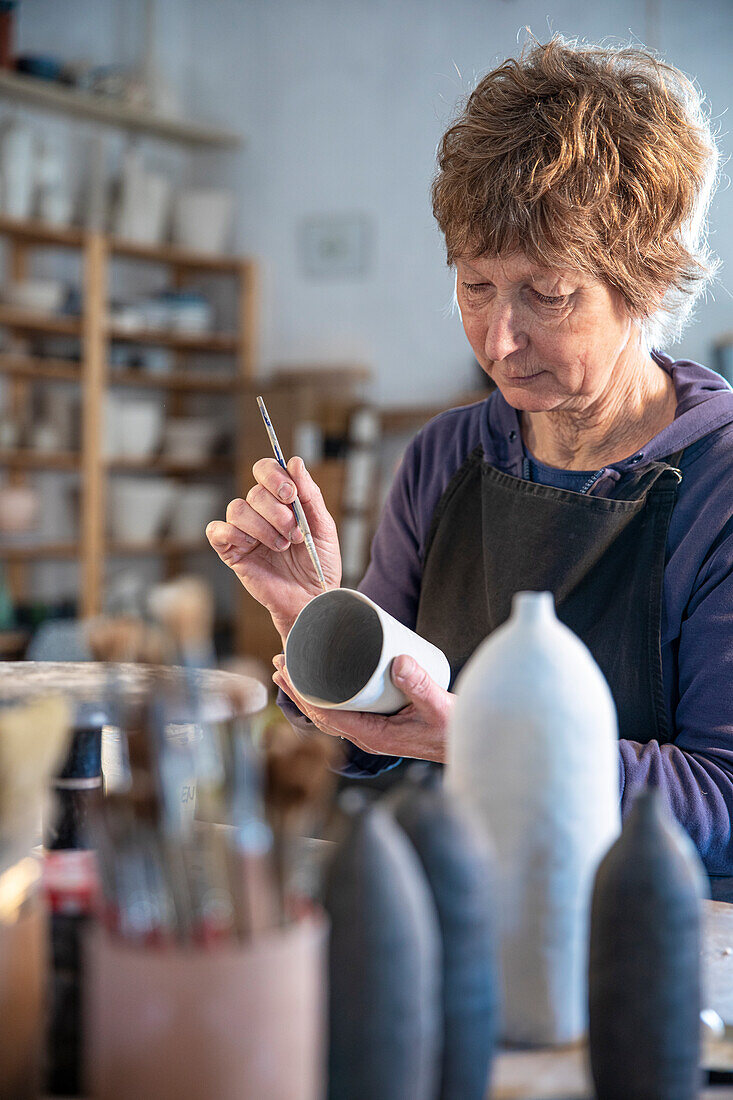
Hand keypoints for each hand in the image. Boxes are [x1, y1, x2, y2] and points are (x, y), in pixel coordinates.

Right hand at [206, 456, 340, 640]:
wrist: (312, 599)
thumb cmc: (319, 564)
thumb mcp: (323, 527)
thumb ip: (310, 495)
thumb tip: (295, 462)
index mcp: (281, 501)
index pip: (266, 470)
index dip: (274, 476)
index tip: (291, 495)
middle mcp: (260, 512)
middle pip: (254, 492)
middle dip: (277, 512)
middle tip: (294, 534)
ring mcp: (244, 531)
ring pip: (237, 509)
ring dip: (262, 527)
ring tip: (281, 547)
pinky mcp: (231, 551)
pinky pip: (216, 531)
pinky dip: (232, 534)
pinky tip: (251, 547)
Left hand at [273, 652, 453, 762]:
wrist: (464, 744)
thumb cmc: (451, 730)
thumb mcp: (437, 706)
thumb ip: (420, 684)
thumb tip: (398, 661)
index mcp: (374, 736)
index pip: (327, 716)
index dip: (303, 693)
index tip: (289, 671)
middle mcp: (367, 736)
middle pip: (321, 713)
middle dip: (298, 688)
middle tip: (281, 661)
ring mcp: (371, 730)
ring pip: (329, 711)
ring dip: (308, 690)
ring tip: (291, 667)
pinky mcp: (378, 722)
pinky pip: (343, 710)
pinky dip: (325, 694)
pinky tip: (319, 681)